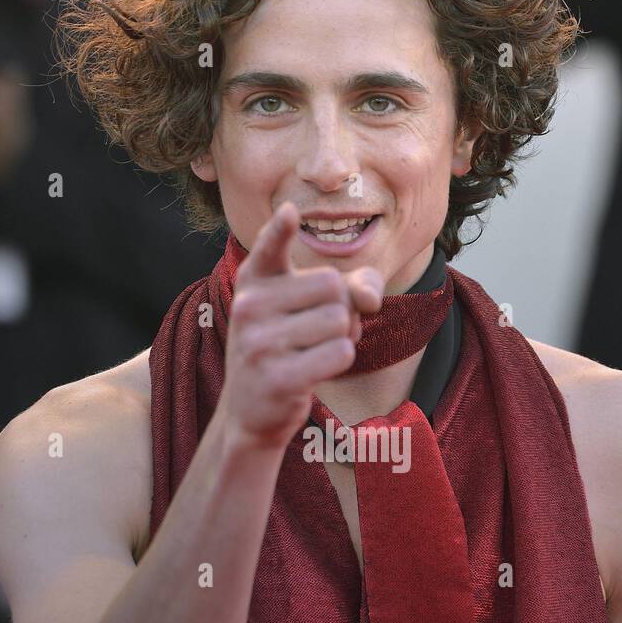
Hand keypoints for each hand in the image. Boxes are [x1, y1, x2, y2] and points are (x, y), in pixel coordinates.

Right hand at [219, 201, 384, 450]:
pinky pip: (340, 353)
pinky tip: (317, 370)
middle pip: (333, 285)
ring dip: (344, 337)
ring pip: (340, 320)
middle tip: (322, 330)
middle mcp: (249, 306)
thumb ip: (349, 289)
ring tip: (318, 350)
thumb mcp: (306, 311)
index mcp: (253, 281)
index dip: (280, 230)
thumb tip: (372, 298)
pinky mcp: (277, 377)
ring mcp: (259, 343)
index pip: (269, 248)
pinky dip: (342, 359)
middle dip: (344, 308)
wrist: (251, 409)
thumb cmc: (285, 348)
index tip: (290, 213)